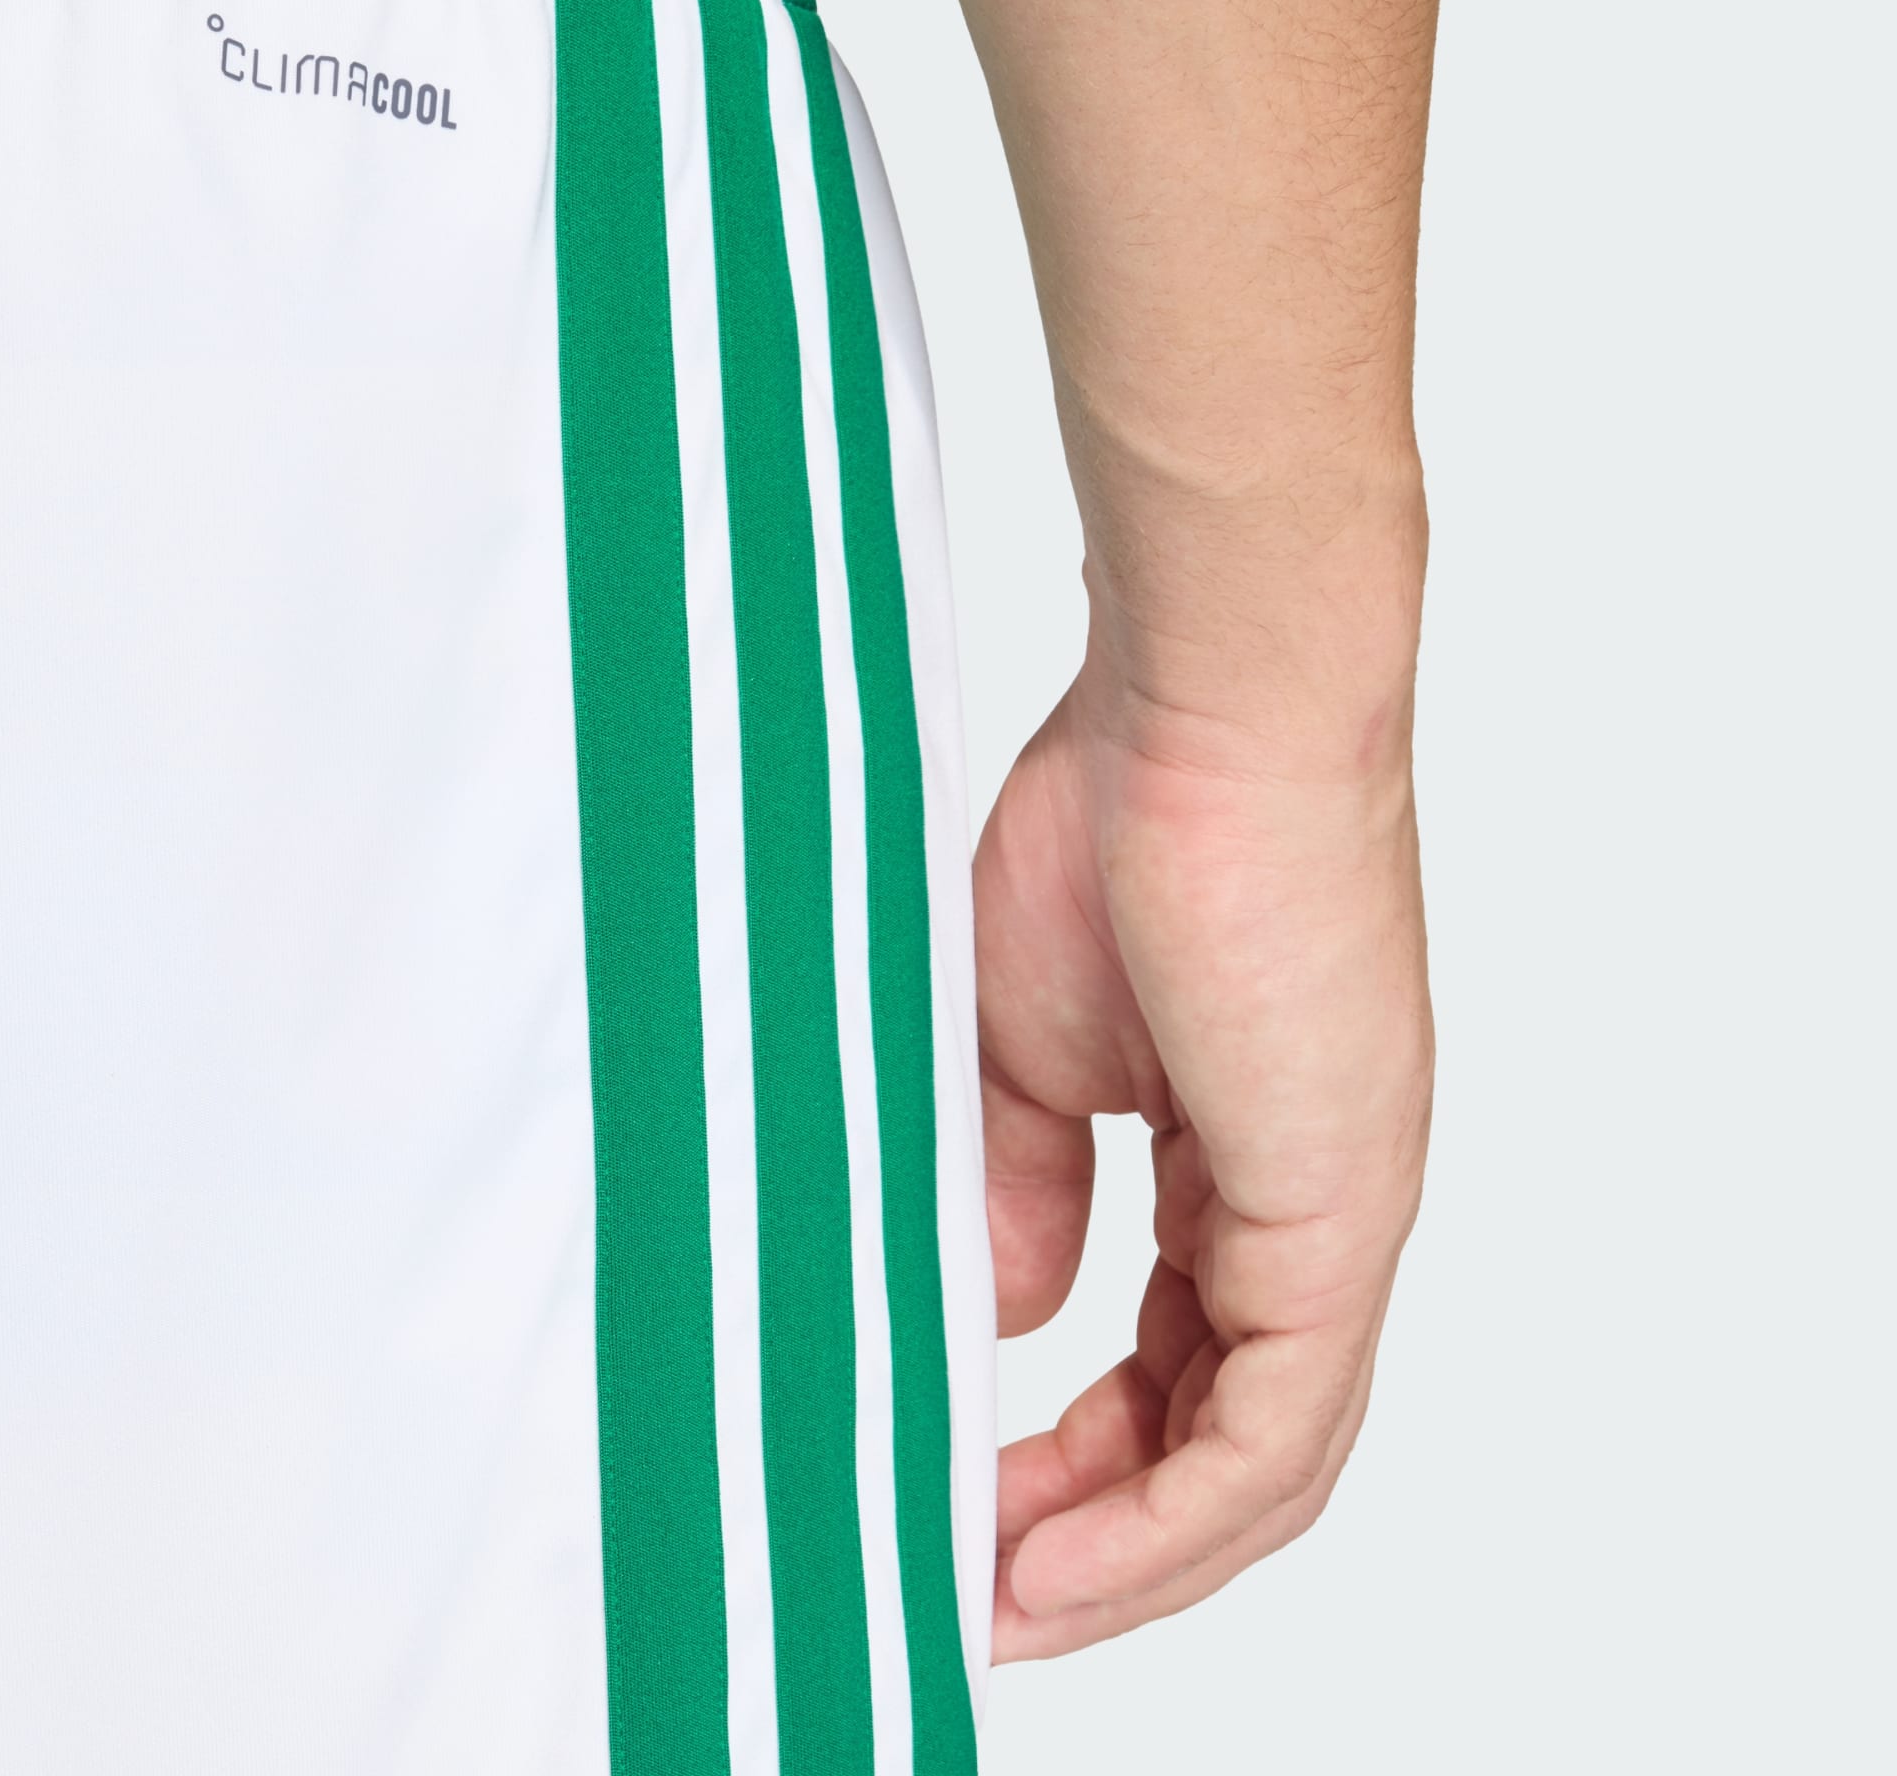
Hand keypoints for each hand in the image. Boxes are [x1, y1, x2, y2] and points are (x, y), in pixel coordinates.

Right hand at [979, 654, 1431, 1659]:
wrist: (1199, 711)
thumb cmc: (1108, 830)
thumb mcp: (1026, 1047)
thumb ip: (1026, 1186)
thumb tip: (1020, 1313)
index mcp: (1241, 1158)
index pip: (1179, 1355)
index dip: (1085, 1454)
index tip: (970, 1505)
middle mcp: (1310, 1202)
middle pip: (1224, 1430)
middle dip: (1101, 1527)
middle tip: (977, 1584)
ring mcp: (1338, 1210)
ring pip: (1262, 1455)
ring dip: (1133, 1550)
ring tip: (1004, 1600)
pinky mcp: (1340, 1208)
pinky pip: (1277, 1423)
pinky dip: (1175, 1515)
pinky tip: (1065, 1558)